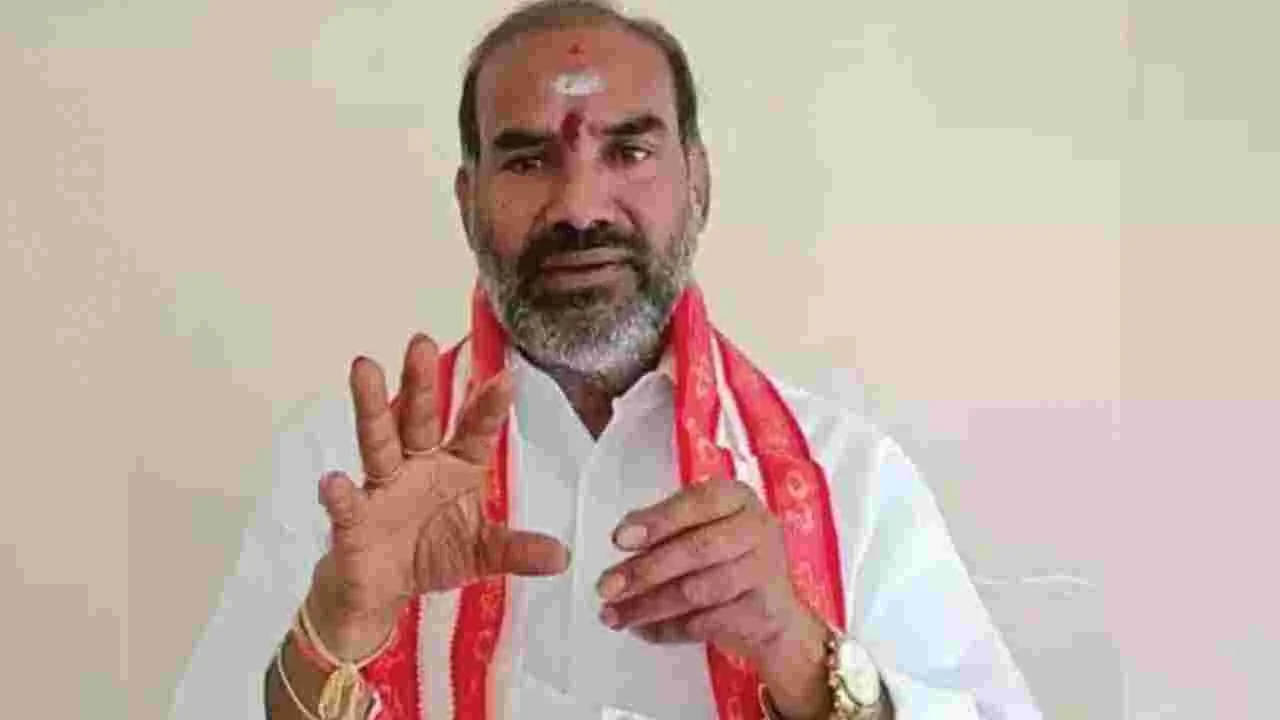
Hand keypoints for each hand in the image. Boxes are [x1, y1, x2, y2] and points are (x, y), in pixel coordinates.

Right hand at [308, 333, 570, 659]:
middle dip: (420, 382)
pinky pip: (347, 504)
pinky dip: (339, 494)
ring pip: (377, 441)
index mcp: (454, 466)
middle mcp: (416, 466)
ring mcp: (383, 488)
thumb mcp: (481, 552)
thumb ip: (516, 549)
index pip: (474, 430)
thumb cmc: (431, 553)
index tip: (506, 379)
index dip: (488, 407)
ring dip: (372, 405)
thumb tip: (562, 556)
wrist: (380, 590)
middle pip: (419, 418)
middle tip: (422, 342)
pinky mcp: (354, 520)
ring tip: (364, 367)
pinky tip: (332, 481)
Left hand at [594, 477, 812, 663]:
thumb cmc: (727, 560)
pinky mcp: (761, 613)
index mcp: (738, 498)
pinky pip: (705, 624)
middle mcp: (757, 529)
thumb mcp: (700, 530)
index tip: (619, 539)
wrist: (773, 614)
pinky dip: (668, 629)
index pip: (698, 503)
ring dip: (649, 606)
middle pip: (697, 549)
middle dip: (645, 570)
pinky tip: (643, 629)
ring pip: (697, 591)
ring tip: (615, 614)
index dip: (658, 521)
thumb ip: (665, 528)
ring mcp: (764, 572)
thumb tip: (626, 534)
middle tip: (607, 586)